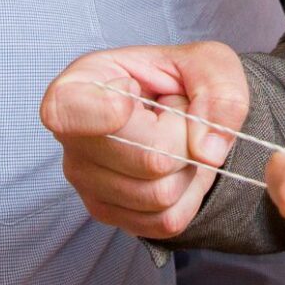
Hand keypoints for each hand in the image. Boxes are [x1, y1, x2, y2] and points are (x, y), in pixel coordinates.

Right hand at [38, 41, 247, 240]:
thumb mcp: (210, 62)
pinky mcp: (107, 213)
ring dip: (187, 169)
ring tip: (173, 140)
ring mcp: (85, 181)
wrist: (180, 114)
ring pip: (160, 195)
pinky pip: (165, 221)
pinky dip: (187, 197)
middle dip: (184, 139)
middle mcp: (71, 138)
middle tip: (175, 115)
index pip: (65, 111)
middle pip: (148, 160)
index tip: (132, 93)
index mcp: (78, 84)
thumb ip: (219, 90)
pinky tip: (174, 169)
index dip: (104, 110)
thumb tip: (206, 151)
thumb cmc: (180, 80)